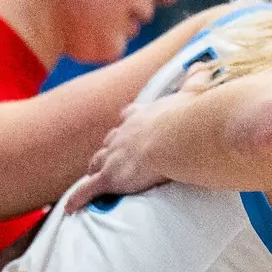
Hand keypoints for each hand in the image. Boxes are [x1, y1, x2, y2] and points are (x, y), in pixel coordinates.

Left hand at [66, 93, 188, 210]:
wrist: (179, 136)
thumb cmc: (190, 118)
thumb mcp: (193, 95)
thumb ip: (196, 81)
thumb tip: (201, 64)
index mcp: (143, 115)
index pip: (129, 117)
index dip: (126, 125)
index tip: (125, 126)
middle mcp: (124, 133)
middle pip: (110, 142)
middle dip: (108, 150)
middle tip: (110, 159)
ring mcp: (115, 156)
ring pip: (97, 163)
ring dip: (95, 170)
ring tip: (94, 178)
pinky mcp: (110, 177)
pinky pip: (88, 190)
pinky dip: (78, 198)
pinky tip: (70, 207)